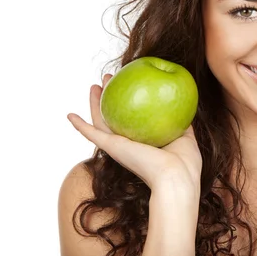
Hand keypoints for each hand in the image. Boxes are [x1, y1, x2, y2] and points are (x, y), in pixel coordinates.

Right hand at [67, 74, 201, 194]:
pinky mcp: (112, 147)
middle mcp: (129, 144)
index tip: (130, 85)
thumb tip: (183, 108)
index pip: (133, 120)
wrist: (176, 176)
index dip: (129, 103)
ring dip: (94, 104)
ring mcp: (119, 146)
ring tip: (94, 85)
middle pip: (114, 117)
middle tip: (108, 79)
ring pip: (100, 122)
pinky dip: (79, 126)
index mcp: (144, 143)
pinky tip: (70, 115)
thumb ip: (181, 123)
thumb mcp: (186, 136)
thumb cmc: (185, 162)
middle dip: (110, 98)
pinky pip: (91, 134)